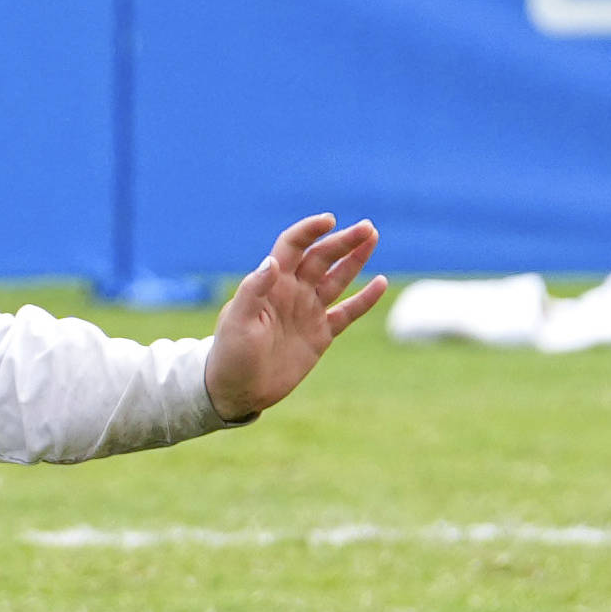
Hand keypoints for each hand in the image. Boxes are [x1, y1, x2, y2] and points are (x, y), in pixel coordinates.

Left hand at [205, 212, 381, 418]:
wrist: (238, 390)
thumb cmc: (230, 354)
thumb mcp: (238, 322)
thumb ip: (253, 290)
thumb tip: (272, 261)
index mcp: (271, 284)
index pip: (292, 247)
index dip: (309, 231)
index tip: (329, 220)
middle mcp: (292, 291)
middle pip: (321, 258)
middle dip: (343, 242)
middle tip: (367, 228)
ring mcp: (308, 311)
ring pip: (337, 279)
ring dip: (355, 259)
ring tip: (372, 237)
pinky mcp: (320, 334)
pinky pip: (347, 312)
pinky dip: (364, 299)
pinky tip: (380, 282)